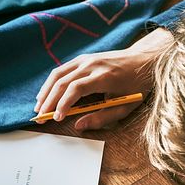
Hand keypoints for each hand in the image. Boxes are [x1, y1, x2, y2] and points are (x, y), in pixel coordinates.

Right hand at [33, 27, 173, 130]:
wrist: (146, 59)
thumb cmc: (137, 85)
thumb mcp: (126, 106)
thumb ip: (102, 117)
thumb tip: (78, 125)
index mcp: (104, 76)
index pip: (76, 89)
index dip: (63, 104)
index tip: (56, 118)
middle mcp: (92, 64)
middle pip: (62, 82)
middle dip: (49, 101)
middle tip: (40, 117)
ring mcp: (86, 59)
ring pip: (58, 74)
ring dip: (46, 91)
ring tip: (38, 107)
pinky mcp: (83, 58)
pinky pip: (62, 70)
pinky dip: (51, 83)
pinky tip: (46, 94)